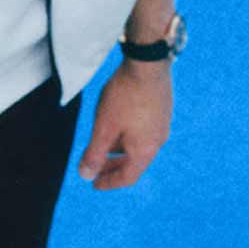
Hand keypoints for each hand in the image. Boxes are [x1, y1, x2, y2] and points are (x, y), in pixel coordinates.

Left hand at [77, 60, 171, 190]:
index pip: (127, 177)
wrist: (147, 63)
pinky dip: (128, 135)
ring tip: (103, 145)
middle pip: (134, 162)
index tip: (94, 184)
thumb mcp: (104, 127)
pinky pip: (144, 131)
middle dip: (113, 167)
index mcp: (145, 150)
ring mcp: (162, 124)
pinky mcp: (161, 109)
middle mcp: (158, 141)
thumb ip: (94, 153)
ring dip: (120, 149)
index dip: (109, 182)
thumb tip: (85, 175)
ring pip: (138, 145)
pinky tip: (118, 124)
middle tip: (96, 169)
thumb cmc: (124, 96)